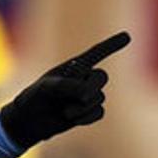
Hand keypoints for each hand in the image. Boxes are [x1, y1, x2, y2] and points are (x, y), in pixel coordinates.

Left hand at [0, 31, 129, 148]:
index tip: (127, 36)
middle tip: (74, 97)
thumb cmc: (35, 98)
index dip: (111, 45)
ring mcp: (88, 95)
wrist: (30, 121)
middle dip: (89, 87)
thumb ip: (68, 86)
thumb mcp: (47, 88)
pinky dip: (86, 117)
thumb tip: (88, 95)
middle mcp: (83, 78)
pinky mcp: (89, 111)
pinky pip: (99, 112)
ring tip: (63, 110)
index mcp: (74, 67)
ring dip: (81, 106)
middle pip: (102, 77)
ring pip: (99, 97)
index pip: (96, 53)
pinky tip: (72, 118)